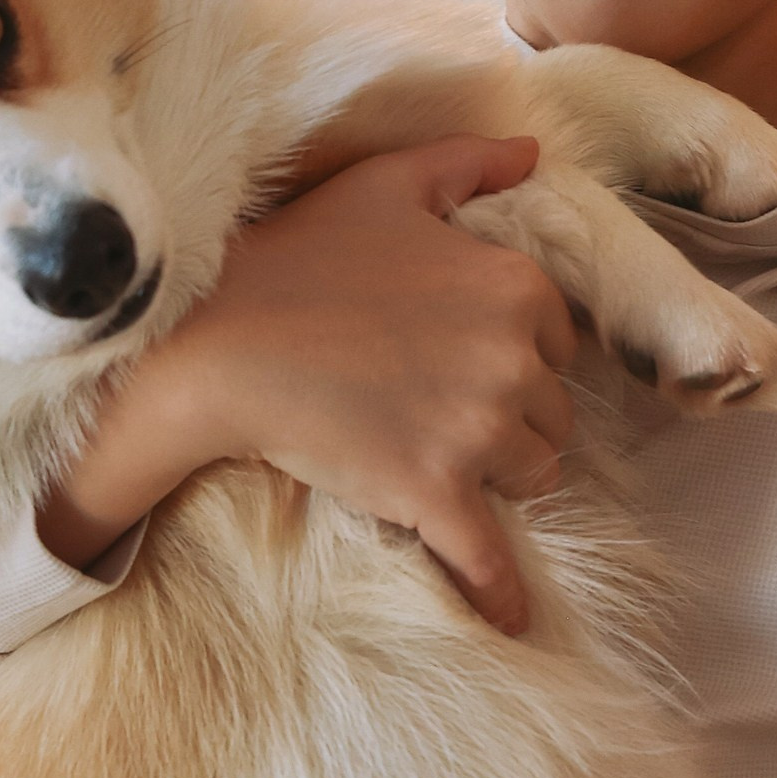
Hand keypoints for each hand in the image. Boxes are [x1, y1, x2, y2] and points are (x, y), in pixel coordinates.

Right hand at [37, 136, 577, 632]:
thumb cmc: (299, 256)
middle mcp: (512, 359)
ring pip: (536, 474)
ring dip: (502, 477)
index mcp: (514, 287)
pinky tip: (512, 622)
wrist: (217, 342)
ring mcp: (477, 432)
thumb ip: (469, 161)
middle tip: (449, 411)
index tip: (467, 356)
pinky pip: (489, 558)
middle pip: (553, 411)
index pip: (558, 339)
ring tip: (448, 465)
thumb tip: (533, 155)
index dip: (517, 351)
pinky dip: (502, 593)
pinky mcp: (436, 494)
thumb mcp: (387, 186)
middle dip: (513, 416)